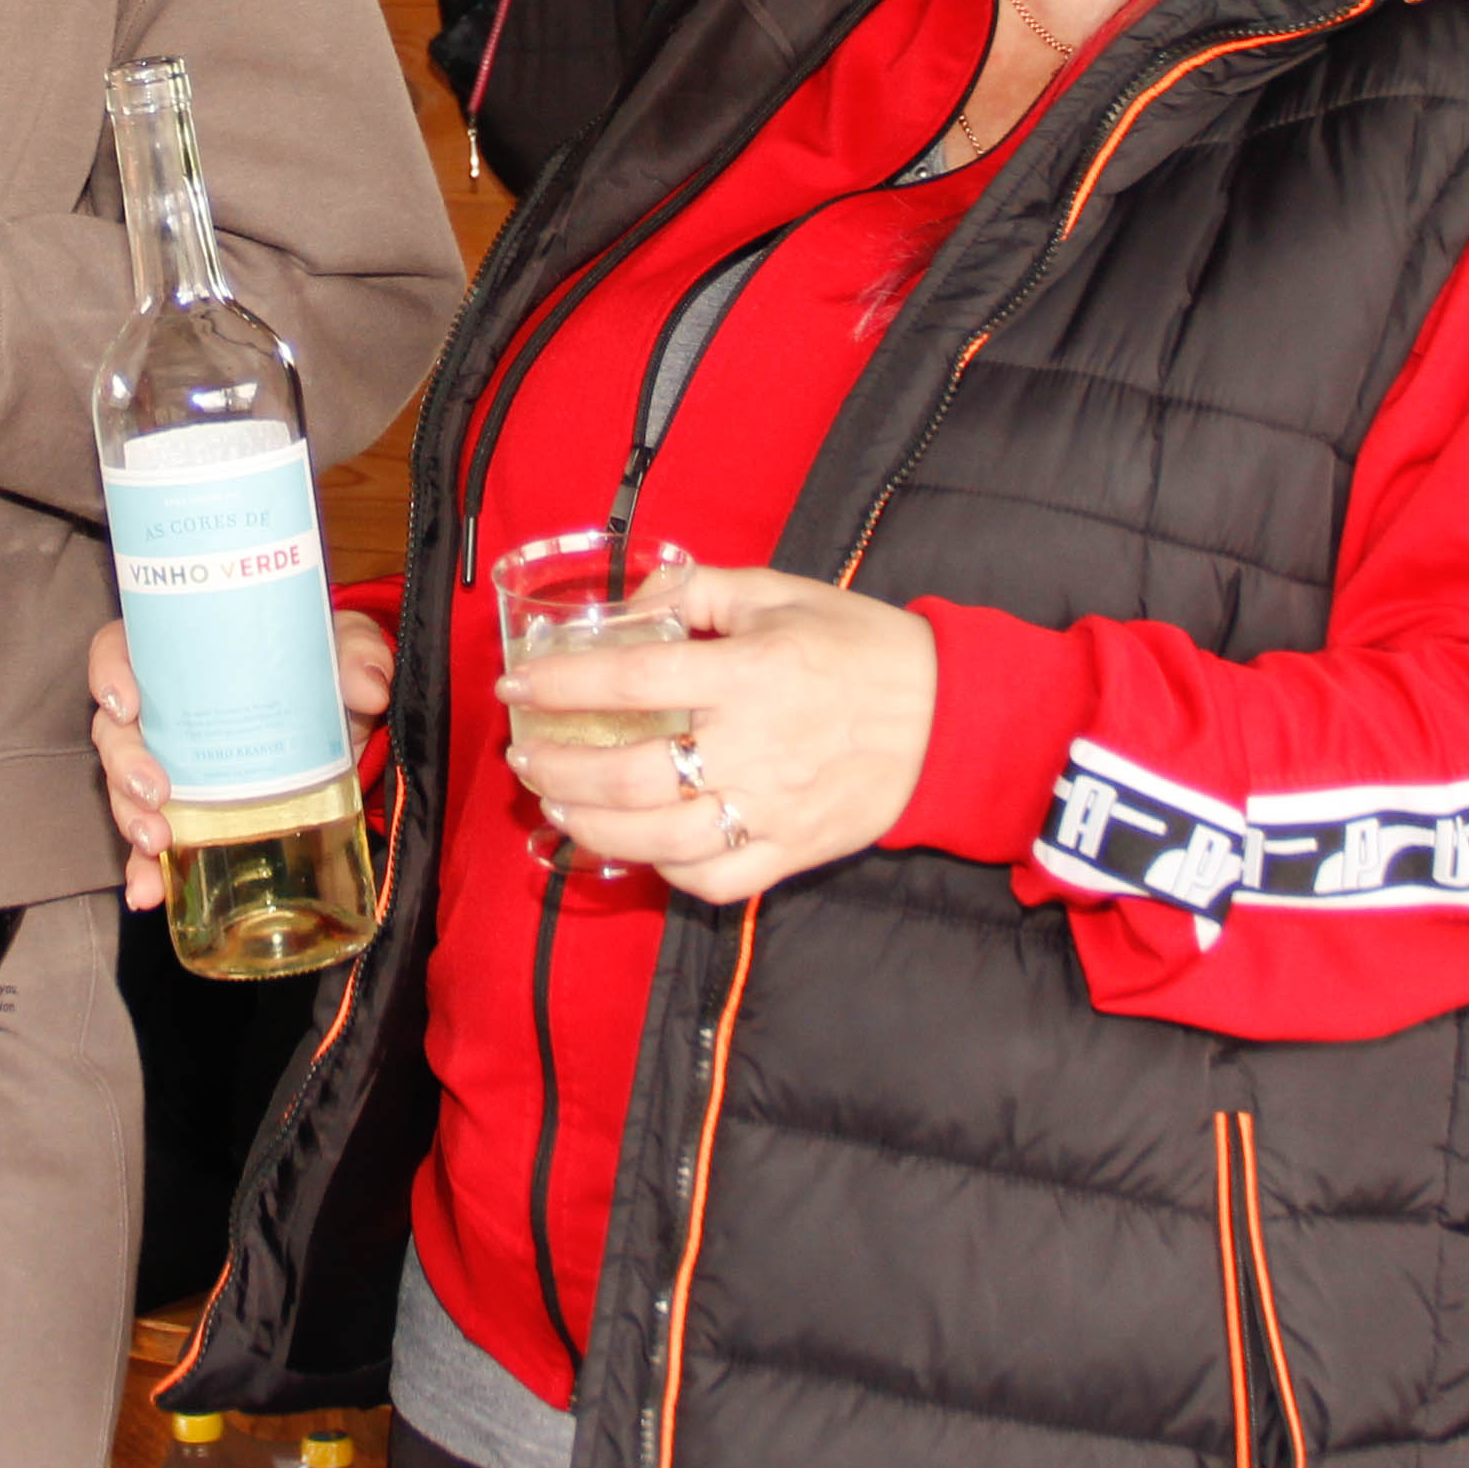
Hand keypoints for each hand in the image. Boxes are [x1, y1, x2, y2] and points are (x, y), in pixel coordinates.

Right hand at [91, 610, 395, 908]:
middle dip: (122, 764)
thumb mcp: (342, 648)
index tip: (126, 703)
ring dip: (129, 816)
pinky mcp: (190, 813)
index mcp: (181, 654)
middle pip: (115, 730)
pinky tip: (148, 891)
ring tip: (155, 842)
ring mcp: (171, 765)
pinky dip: (147, 868)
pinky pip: (154, 842)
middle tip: (152, 791)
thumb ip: (359, 654)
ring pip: (124, 787)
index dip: (109, 672)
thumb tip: (370, 686)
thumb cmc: (324, 669)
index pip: (121, 649)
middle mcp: (165, 709)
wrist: (343, 724)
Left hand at [503, 565, 936, 905]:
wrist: (951, 717)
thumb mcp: (783, 594)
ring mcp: (772, 807)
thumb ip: (702, 589)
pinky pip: (714, 878)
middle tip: (524, 752)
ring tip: (556, 801)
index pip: (633, 680)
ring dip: (591, 823)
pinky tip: (637, 846)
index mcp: (751, 673)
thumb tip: (637, 594)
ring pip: (659, 836)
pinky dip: (664, 869)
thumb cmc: (864, 648)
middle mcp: (754, 746)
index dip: (562, 683)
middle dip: (559, 765)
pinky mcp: (793, 851)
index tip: (516, 683)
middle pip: (630, 771)